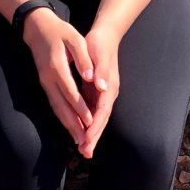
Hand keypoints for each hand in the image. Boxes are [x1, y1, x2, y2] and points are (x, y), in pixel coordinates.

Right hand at [22, 7, 94, 146]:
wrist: (36, 27)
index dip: (80, 107)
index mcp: (56, 67)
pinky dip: (62, 117)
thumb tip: (92, 77)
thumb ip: (83, 58)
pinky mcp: (44, 83)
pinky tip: (69, 125)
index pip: (70, 92)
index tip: (91, 121)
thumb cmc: (59, 31)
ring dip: (67, 124)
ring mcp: (44, 82)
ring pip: (56, 107)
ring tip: (78, 140)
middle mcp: (48, 78)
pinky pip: (53, 103)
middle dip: (73, 125)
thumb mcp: (74, 38)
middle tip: (84, 142)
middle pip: (61, 106)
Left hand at [77, 28, 120, 158]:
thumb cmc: (100, 45)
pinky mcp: (96, 92)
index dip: (95, 125)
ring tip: (84, 150)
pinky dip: (87, 124)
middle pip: (101, 119)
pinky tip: (80, 133)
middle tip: (85, 152)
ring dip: (91, 134)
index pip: (102, 110)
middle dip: (94, 136)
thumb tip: (101, 87)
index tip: (87, 138)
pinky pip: (92, 112)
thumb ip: (101, 71)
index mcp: (109, 86)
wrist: (105, 36)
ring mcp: (102, 94)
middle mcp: (107, 93)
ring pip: (97, 118)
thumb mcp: (99, 54)